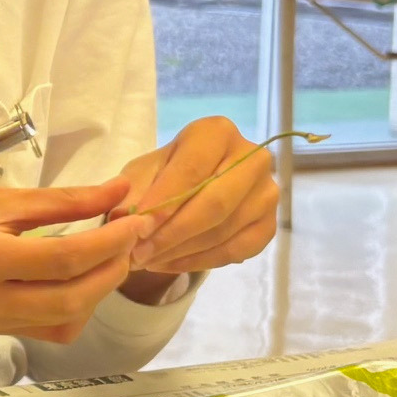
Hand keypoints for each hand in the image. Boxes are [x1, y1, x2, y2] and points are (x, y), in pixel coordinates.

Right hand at [0, 180, 155, 343]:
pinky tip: (76, 278)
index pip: (65, 258)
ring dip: (96, 292)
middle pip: (71, 299)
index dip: (110, 240)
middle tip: (129, 238)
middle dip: (111, 269)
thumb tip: (118, 191)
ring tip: (106, 255)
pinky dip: (72, 306)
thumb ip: (61, 200)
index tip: (136, 217)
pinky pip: (44, 328)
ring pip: (63, 321)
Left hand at [109, 115, 279, 283]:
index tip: (138, 228)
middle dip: (172, 234)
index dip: (164, 202)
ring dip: (182, 251)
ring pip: (224, 231)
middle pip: (214, 204)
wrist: (191, 187)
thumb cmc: (164, 174)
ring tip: (148, 261)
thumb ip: (132, 191)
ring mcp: (267, 192)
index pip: (192, 170)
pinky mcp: (269, 224)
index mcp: (217, 133)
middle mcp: (253, 158)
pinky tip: (171, 264)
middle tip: (139, 253)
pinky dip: (200, 262)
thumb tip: (126, 218)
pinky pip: (237, 250)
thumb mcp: (141, 174)